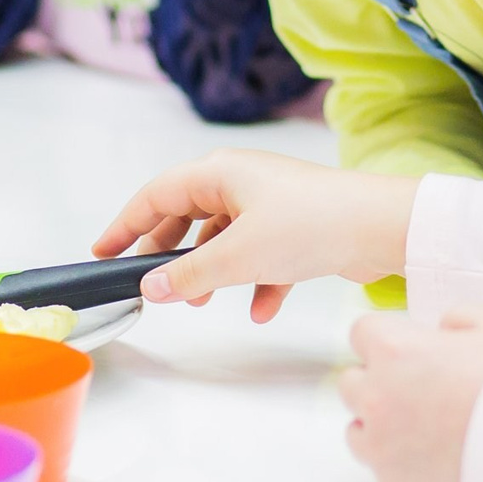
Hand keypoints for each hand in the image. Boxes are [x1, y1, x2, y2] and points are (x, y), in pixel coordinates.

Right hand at [94, 150, 418, 323]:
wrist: (379, 228)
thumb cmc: (309, 224)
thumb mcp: (238, 255)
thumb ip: (189, 275)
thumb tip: (150, 286)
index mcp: (221, 172)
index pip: (157, 195)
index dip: (126, 224)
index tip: (103, 252)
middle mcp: (243, 182)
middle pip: (189, 215)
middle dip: (170, 253)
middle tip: (150, 284)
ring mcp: (271, 204)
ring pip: (225, 238)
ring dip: (211, 272)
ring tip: (202, 303)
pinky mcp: (298, 228)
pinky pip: (262, 255)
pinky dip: (256, 281)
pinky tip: (261, 309)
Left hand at [342, 306, 482, 481]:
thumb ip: (457, 317)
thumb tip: (441, 330)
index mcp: (395, 351)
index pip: (362, 333)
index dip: (389, 337)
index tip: (411, 348)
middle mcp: (377, 400)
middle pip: (352, 383)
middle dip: (380, 382)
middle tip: (422, 390)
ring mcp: (383, 452)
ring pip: (359, 432)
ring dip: (383, 427)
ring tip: (427, 430)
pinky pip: (386, 474)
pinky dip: (406, 468)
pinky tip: (440, 462)